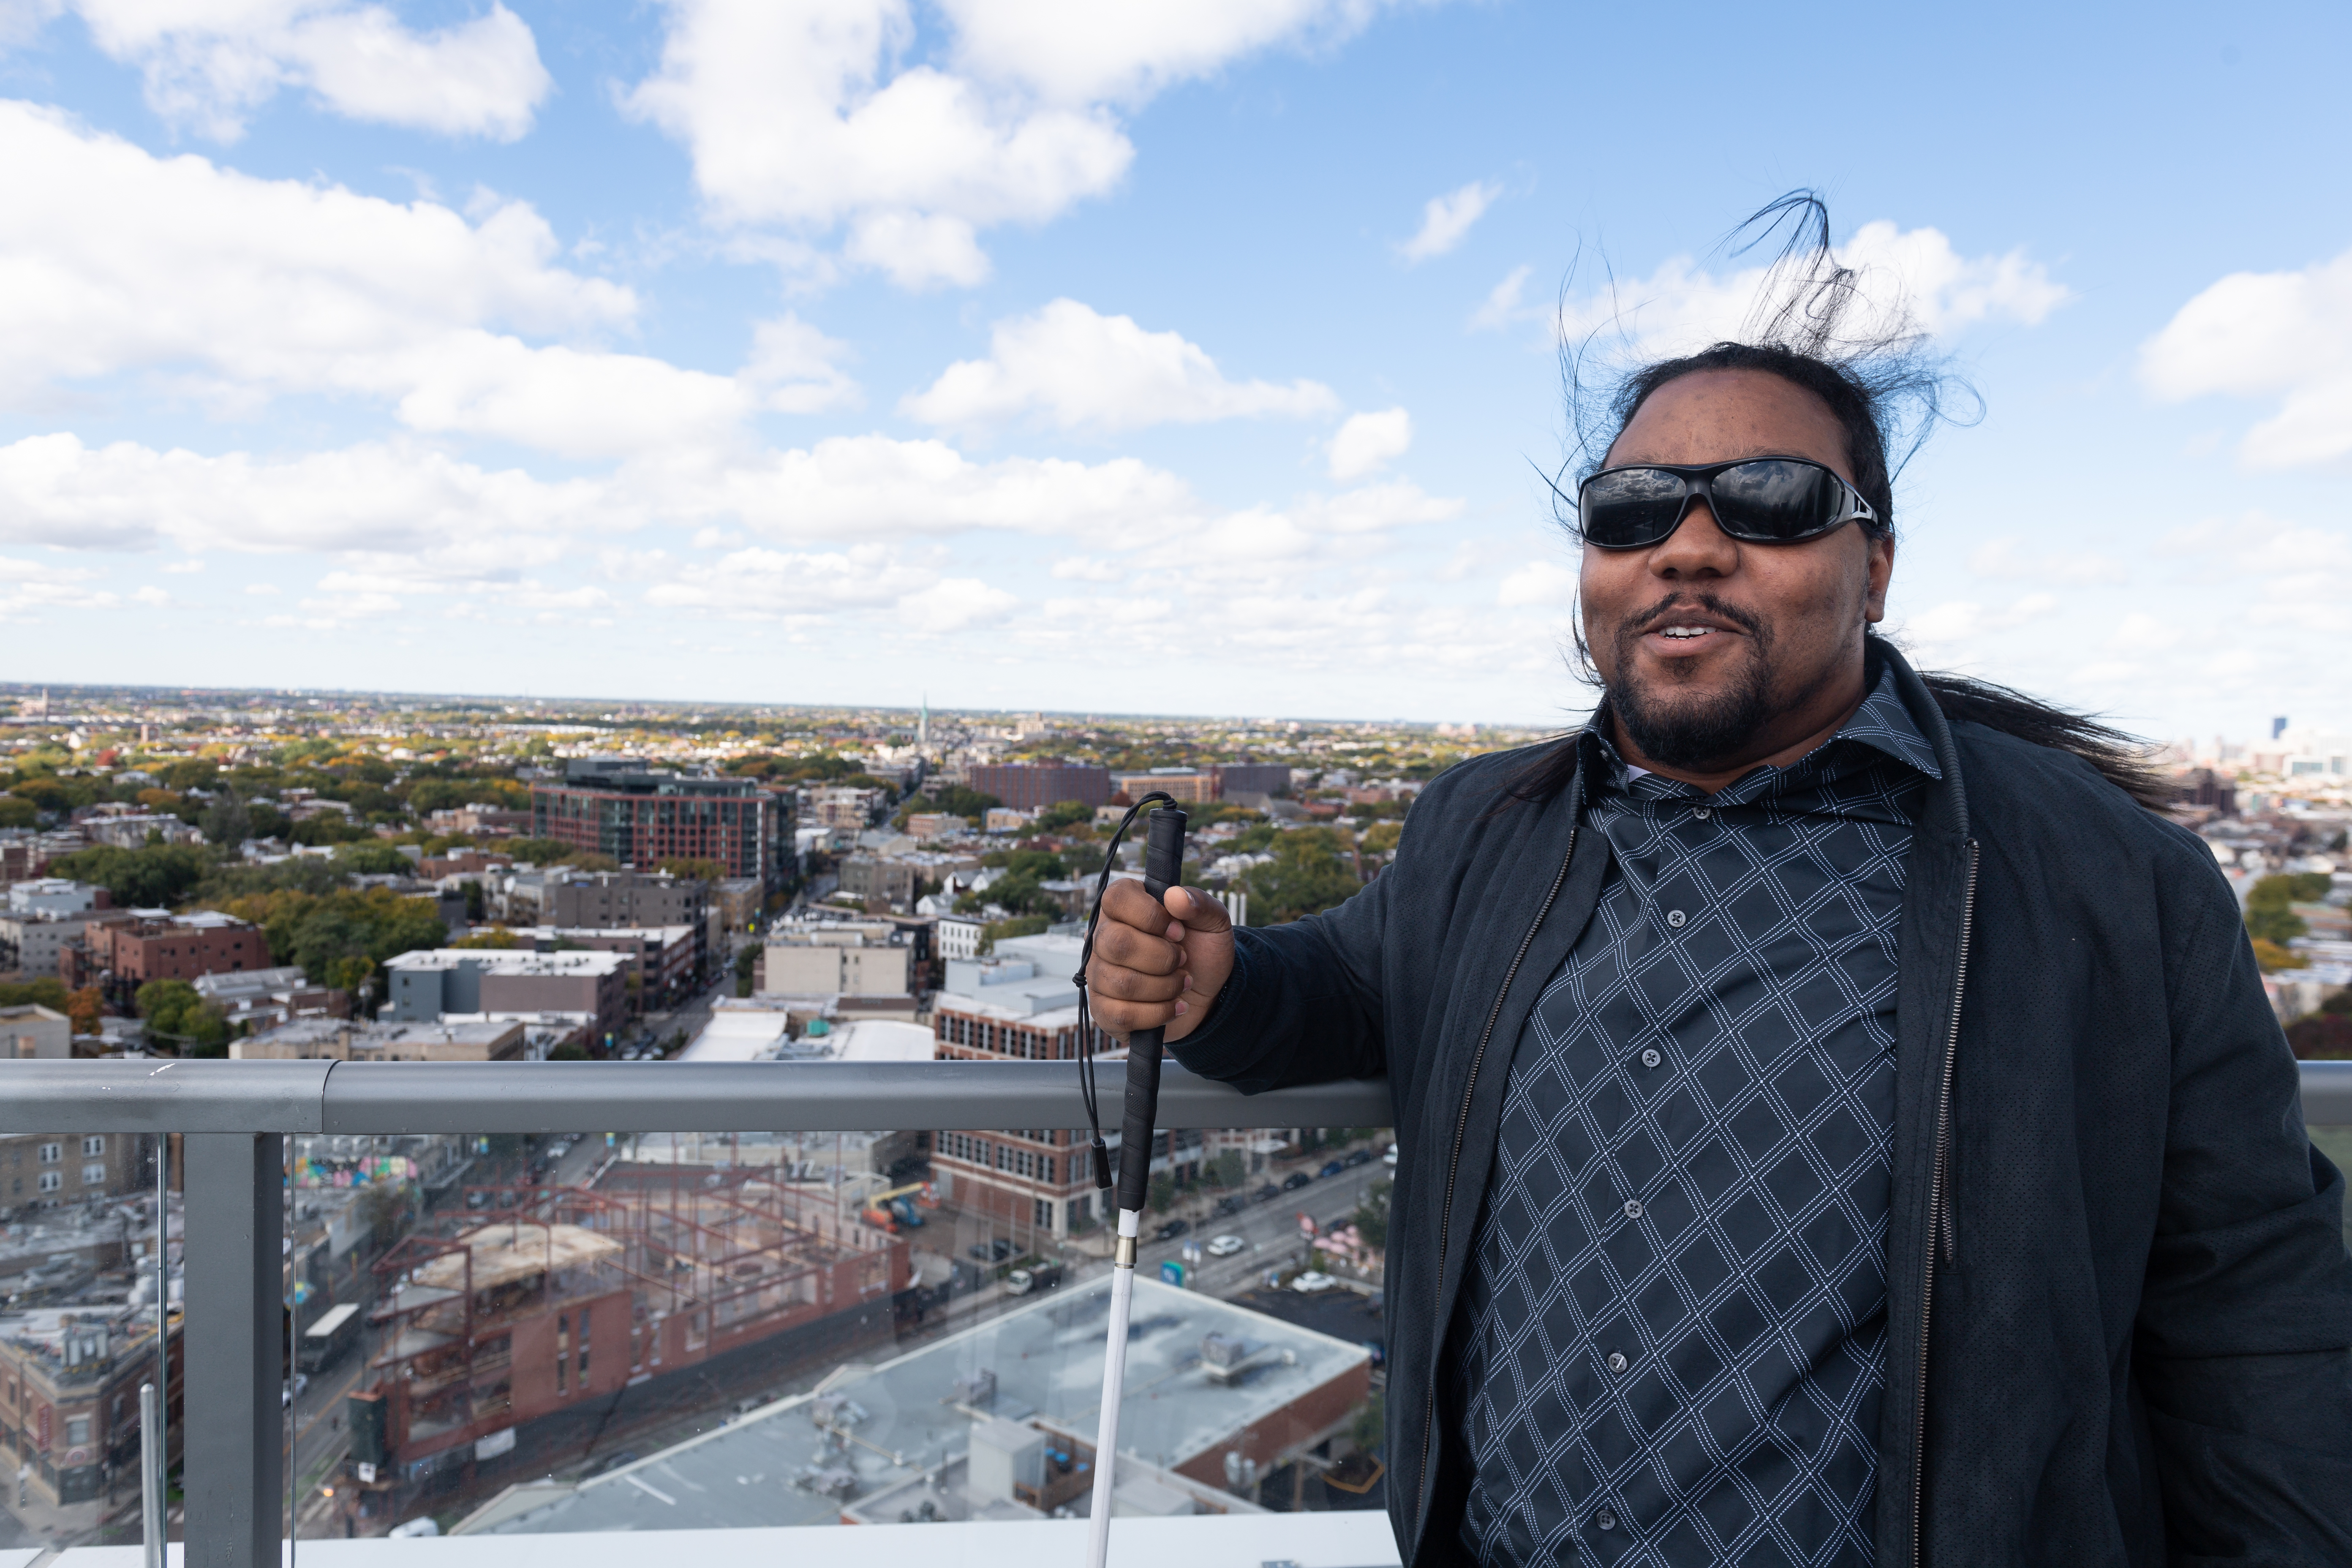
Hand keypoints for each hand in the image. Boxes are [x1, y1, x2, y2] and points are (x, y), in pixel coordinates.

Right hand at [1085, 880, 1234, 1042]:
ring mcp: (1099, 975)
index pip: (1116, 898)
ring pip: (1122, 983)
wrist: (1206, 994)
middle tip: (1183, 959)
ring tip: (1182, 983)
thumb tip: (1175, 896)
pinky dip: (1158, 1013)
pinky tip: (1175, 1007)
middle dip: (1163, 957)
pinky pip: (1122, 1014)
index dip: (1151, 916)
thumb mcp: (1213, 923)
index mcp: (1123, 907)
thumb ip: (1200, 903)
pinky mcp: (1103, 1009)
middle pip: (1117, 943)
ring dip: (1165, 987)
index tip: (1179, 931)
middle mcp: (1102, 937)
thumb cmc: (1202, 952)